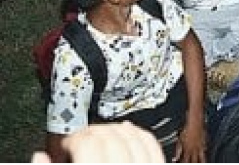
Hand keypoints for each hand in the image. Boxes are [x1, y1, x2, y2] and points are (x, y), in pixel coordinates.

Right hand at [32, 122, 164, 162]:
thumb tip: (40, 155)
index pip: (88, 144)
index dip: (75, 138)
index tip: (69, 142)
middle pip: (111, 137)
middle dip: (93, 132)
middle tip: (83, 137)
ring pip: (133, 138)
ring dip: (116, 130)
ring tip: (103, 133)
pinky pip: (152, 146)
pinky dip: (139, 135)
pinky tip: (128, 129)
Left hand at [173, 120, 206, 162]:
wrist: (195, 122)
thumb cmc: (186, 129)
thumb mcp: (180, 140)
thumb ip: (178, 150)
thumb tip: (175, 158)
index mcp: (187, 149)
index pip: (185, 160)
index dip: (183, 164)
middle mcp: (194, 149)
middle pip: (194, 161)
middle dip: (192, 164)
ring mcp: (200, 146)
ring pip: (201, 158)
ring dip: (200, 162)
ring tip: (202, 164)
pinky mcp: (204, 143)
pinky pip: (204, 152)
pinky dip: (204, 156)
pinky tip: (204, 158)